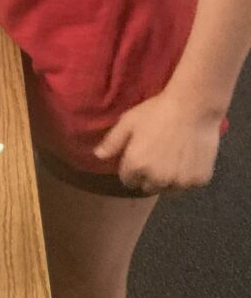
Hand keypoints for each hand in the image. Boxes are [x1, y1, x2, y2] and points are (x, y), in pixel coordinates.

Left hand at [93, 89, 220, 194]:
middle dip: (148, 176)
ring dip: (167, 180)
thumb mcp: (128, 122)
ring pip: (169, 189)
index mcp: (136, 166)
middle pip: (148, 187)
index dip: (130, 169)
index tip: (137, 157)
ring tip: (170, 158)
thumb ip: (112, 142)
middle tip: (155, 157)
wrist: (193, 108)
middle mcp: (157, 179)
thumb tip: (98, 156)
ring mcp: (180, 182)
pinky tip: (186, 158)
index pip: (127, 180)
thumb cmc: (156, 112)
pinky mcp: (199, 181)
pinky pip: (188, 184)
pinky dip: (186, 176)